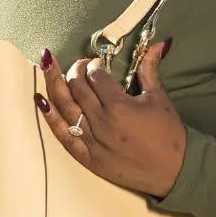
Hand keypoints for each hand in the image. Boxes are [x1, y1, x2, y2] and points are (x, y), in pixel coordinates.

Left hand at [34, 42, 185, 198]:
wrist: (175, 172)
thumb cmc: (169, 135)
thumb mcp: (159, 99)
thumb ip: (150, 70)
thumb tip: (156, 45)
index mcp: (119, 106)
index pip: (95, 76)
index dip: (94, 65)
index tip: (97, 64)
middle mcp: (101, 122)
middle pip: (77, 87)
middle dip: (75, 70)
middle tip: (79, 66)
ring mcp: (91, 141)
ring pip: (65, 107)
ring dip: (55, 84)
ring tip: (48, 66)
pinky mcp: (86, 157)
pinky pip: (62, 134)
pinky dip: (50, 116)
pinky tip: (41, 100)